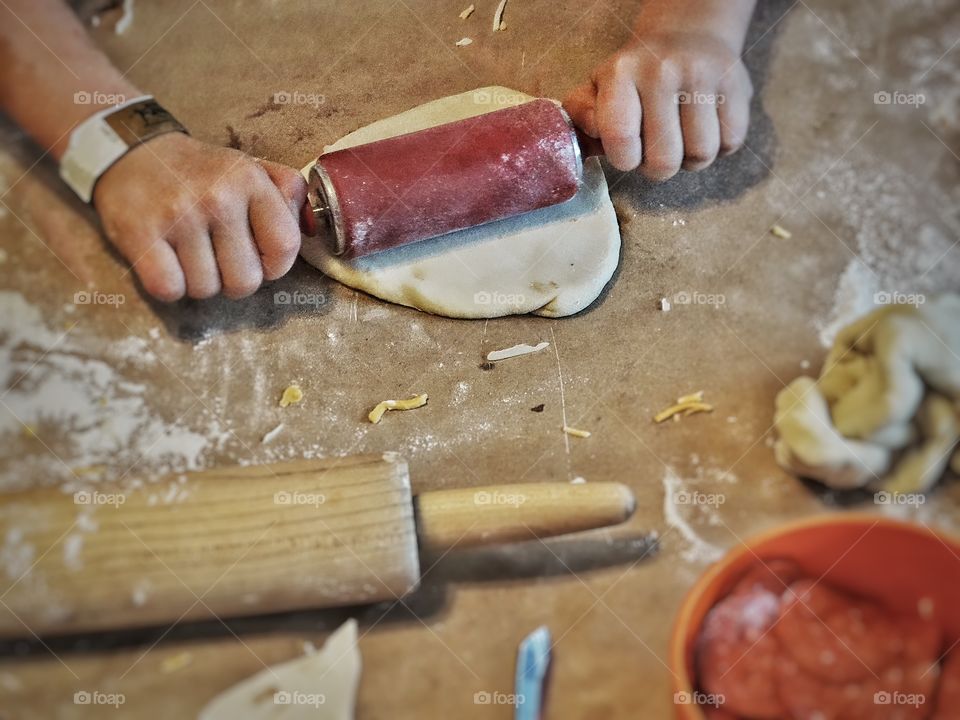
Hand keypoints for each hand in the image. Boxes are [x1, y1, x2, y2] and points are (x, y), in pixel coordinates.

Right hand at [93, 132, 306, 300]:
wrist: (129, 151)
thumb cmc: (199, 171)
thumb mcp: (248, 167)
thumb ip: (286, 191)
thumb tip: (312, 223)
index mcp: (249, 181)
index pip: (284, 246)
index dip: (275, 266)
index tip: (259, 260)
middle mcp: (217, 197)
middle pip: (246, 281)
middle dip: (234, 280)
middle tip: (218, 259)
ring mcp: (178, 217)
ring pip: (207, 289)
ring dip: (199, 282)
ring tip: (189, 255)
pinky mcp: (140, 234)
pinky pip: (170, 289)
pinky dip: (169, 285)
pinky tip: (166, 262)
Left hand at [564, 32, 752, 178]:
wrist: (688, 34)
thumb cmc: (635, 75)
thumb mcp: (598, 87)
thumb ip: (582, 116)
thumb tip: (589, 143)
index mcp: (621, 74)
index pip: (621, 140)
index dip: (625, 161)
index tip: (628, 153)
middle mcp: (662, 71)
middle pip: (664, 161)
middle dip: (658, 167)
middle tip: (655, 150)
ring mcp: (703, 76)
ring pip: (700, 155)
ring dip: (689, 161)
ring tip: (680, 141)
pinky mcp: (737, 84)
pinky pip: (730, 143)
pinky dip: (718, 148)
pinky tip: (703, 130)